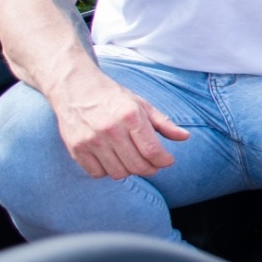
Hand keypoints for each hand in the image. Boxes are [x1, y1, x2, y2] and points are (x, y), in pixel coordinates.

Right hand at [52, 73, 189, 179]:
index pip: (152, 151)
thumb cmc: (114, 98)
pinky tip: (111, 159)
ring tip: (131, 159)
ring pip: (118, 173)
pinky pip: (97, 173)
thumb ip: (164, 123)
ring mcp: (91, 141)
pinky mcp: (76, 148)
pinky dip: (107, 171)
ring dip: (129, 170)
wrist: (75, 87)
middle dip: (150, 169)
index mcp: (131, 117)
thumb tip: (185, 137)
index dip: (164, 161)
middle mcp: (110, 130)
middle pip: (137, 166)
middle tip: (152, 163)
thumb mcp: (142, 105)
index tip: (167, 160)